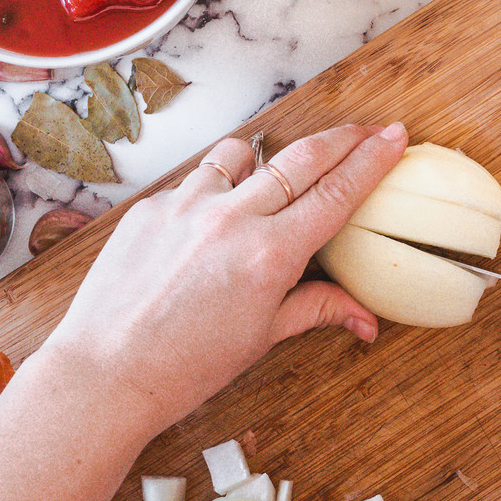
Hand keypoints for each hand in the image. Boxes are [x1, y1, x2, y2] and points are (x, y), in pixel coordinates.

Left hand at [46, 123, 408, 434]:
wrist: (106, 372)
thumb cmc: (185, 365)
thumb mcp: (263, 336)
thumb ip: (317, 308)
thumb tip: (364, 318)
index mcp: (269, 255)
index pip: (337, 193)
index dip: (372, 160)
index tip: (393, 137)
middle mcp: (231, 219)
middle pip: (303, 156)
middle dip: (342, 137)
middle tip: (365, 129)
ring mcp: (187, 205)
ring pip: (243, 153)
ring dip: (267, 159)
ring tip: (269, 179)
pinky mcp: (152, 206)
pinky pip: (196, 180)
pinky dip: (214, 189)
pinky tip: (209, 222)